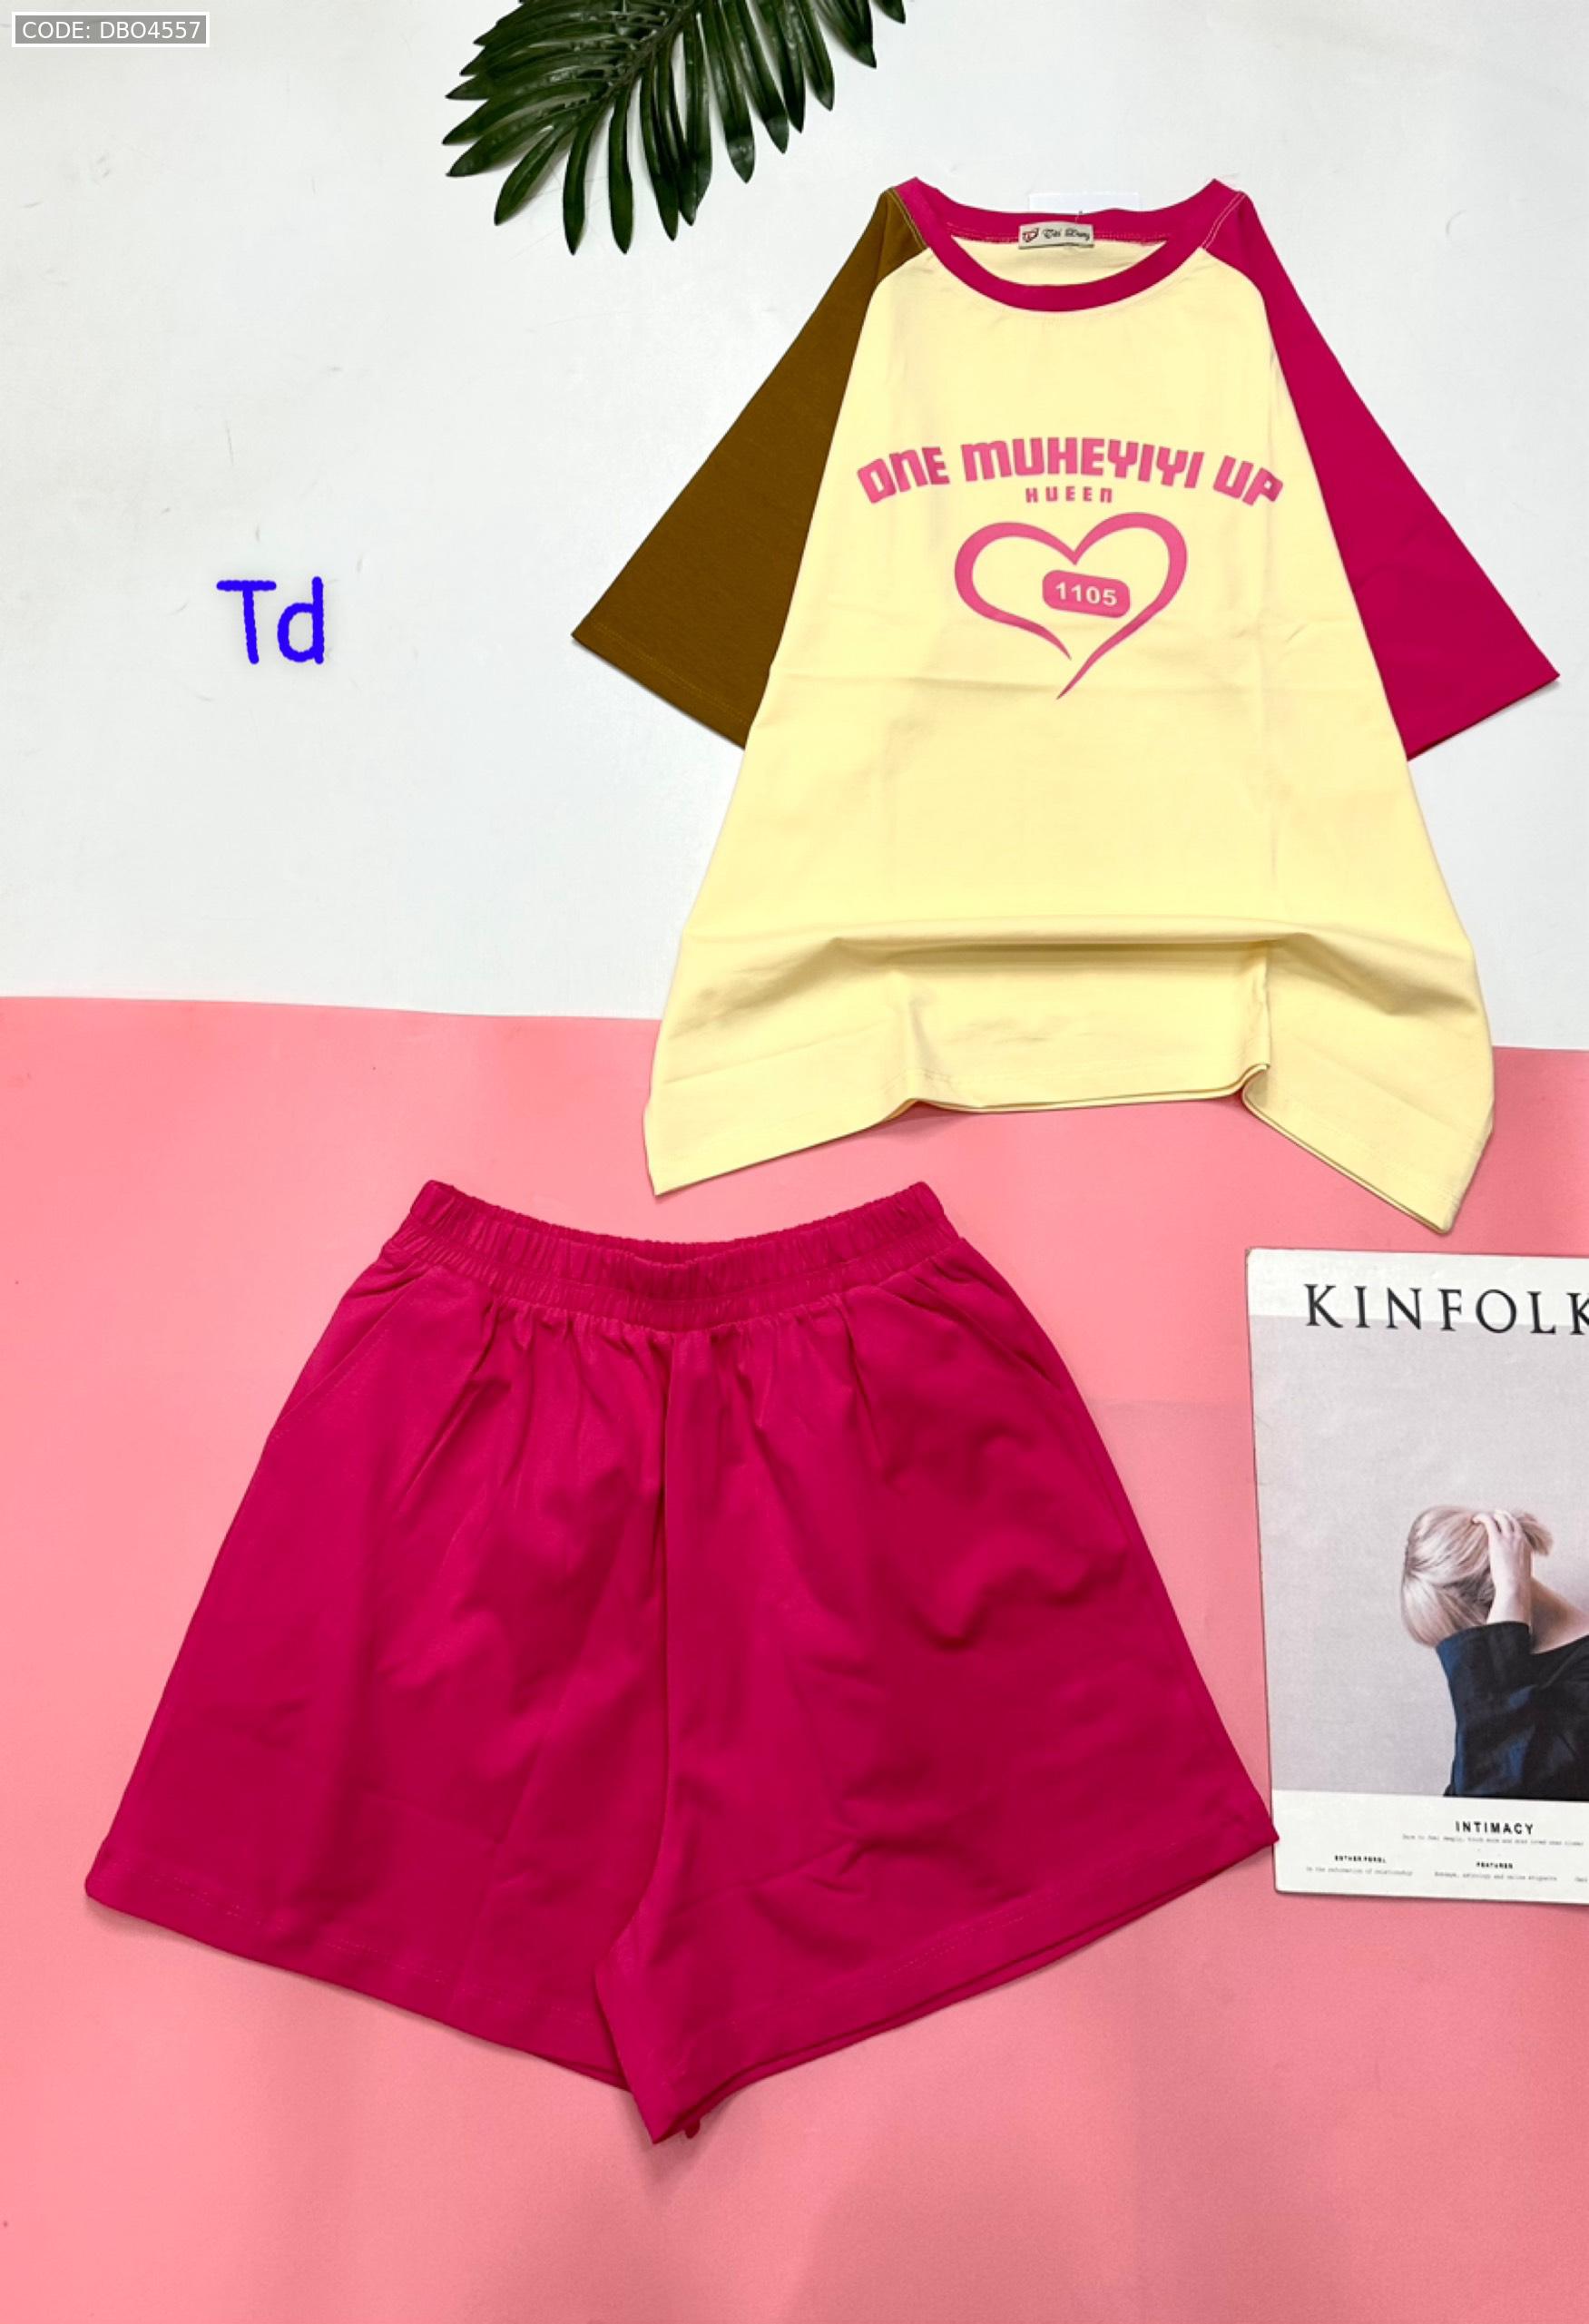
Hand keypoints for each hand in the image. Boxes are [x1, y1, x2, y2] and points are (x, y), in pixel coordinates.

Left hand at [1481, 1511, 1532, 1628]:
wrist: (1515, 1588)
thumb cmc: (1516, 1587)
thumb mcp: (1520, 1576)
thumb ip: (1516, 1571)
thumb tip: (1511, 1577)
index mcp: (1527, 1547)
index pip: (1519, 1530)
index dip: (1511, 1525)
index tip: (1504, 1523)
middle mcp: (1520, 1540)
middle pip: (1511, 1521)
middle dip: (1503, 1515)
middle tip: (1495, 1514)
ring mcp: (1509, 1538)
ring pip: (1501, 1518)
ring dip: (1492, 1515)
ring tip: (1482, 1516)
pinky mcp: (1497, 1540)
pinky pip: (1489, 1522)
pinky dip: (1482, 1517)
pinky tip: (1474, 1519)